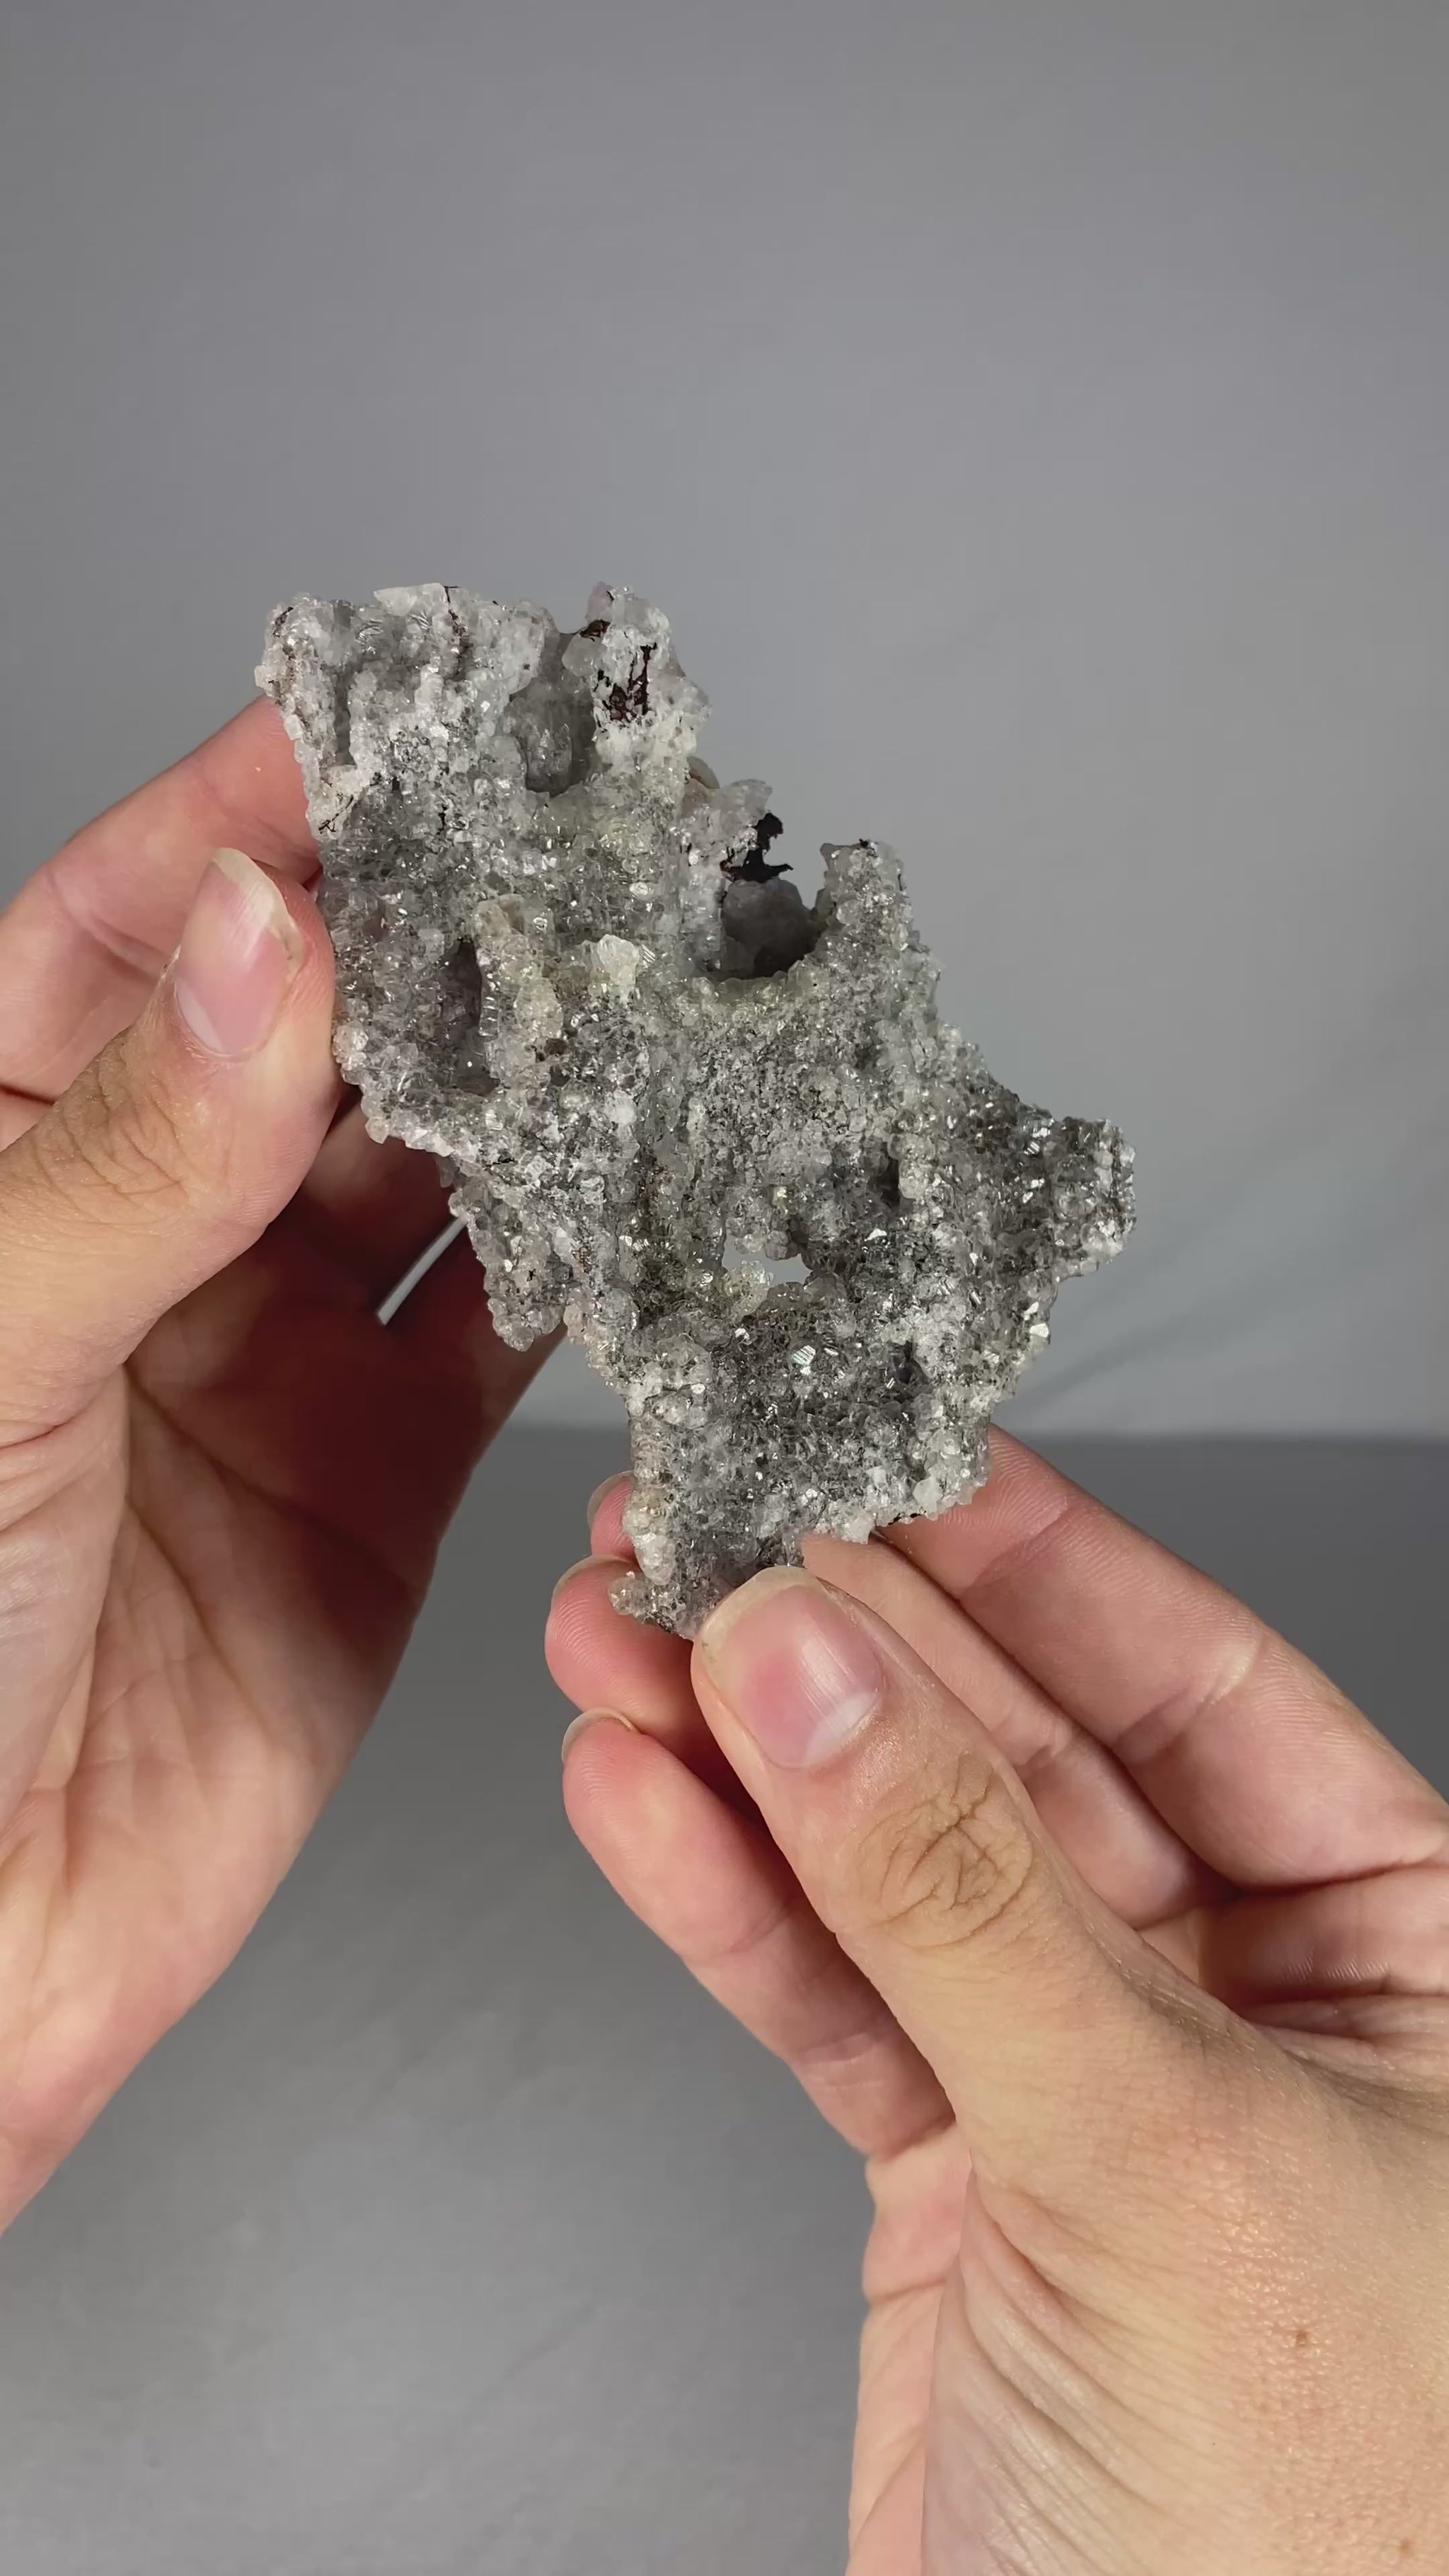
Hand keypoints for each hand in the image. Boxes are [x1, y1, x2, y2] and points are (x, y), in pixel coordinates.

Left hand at [0, 705, 541, 2224]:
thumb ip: (123, 1163)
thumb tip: (261, 940)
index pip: (128, 938)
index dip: (253, 823)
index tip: (388, 732)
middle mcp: (137, 1236)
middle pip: (308, 1035)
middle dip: (436, 945)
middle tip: (577, 862)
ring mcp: (266, 1354)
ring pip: (428, 1173)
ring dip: (531, 1098)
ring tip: (645, 1012)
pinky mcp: (379, 1479)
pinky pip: (502, 1342)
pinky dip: (585, 1278)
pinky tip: (650, 1209)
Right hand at [550, 1440, 1448, 2570]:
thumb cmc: (1302, 2537)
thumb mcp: (1156, 2157)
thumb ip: (965, 1900)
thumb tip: (822, 1666)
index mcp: (1411, 1959)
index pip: (1205, 1687)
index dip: (1035, 1563)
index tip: (885, 1461)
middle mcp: (1255, 2000)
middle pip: (1022, 1758)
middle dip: (849, 1650)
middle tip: (698, 1539)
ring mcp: (1093, 2085)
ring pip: (900, 1871)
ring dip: (748, 1756)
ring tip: (617, 1636)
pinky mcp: (960, 2179)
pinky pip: (831, 2001)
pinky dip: (724, 1904)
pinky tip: (637, 1796)